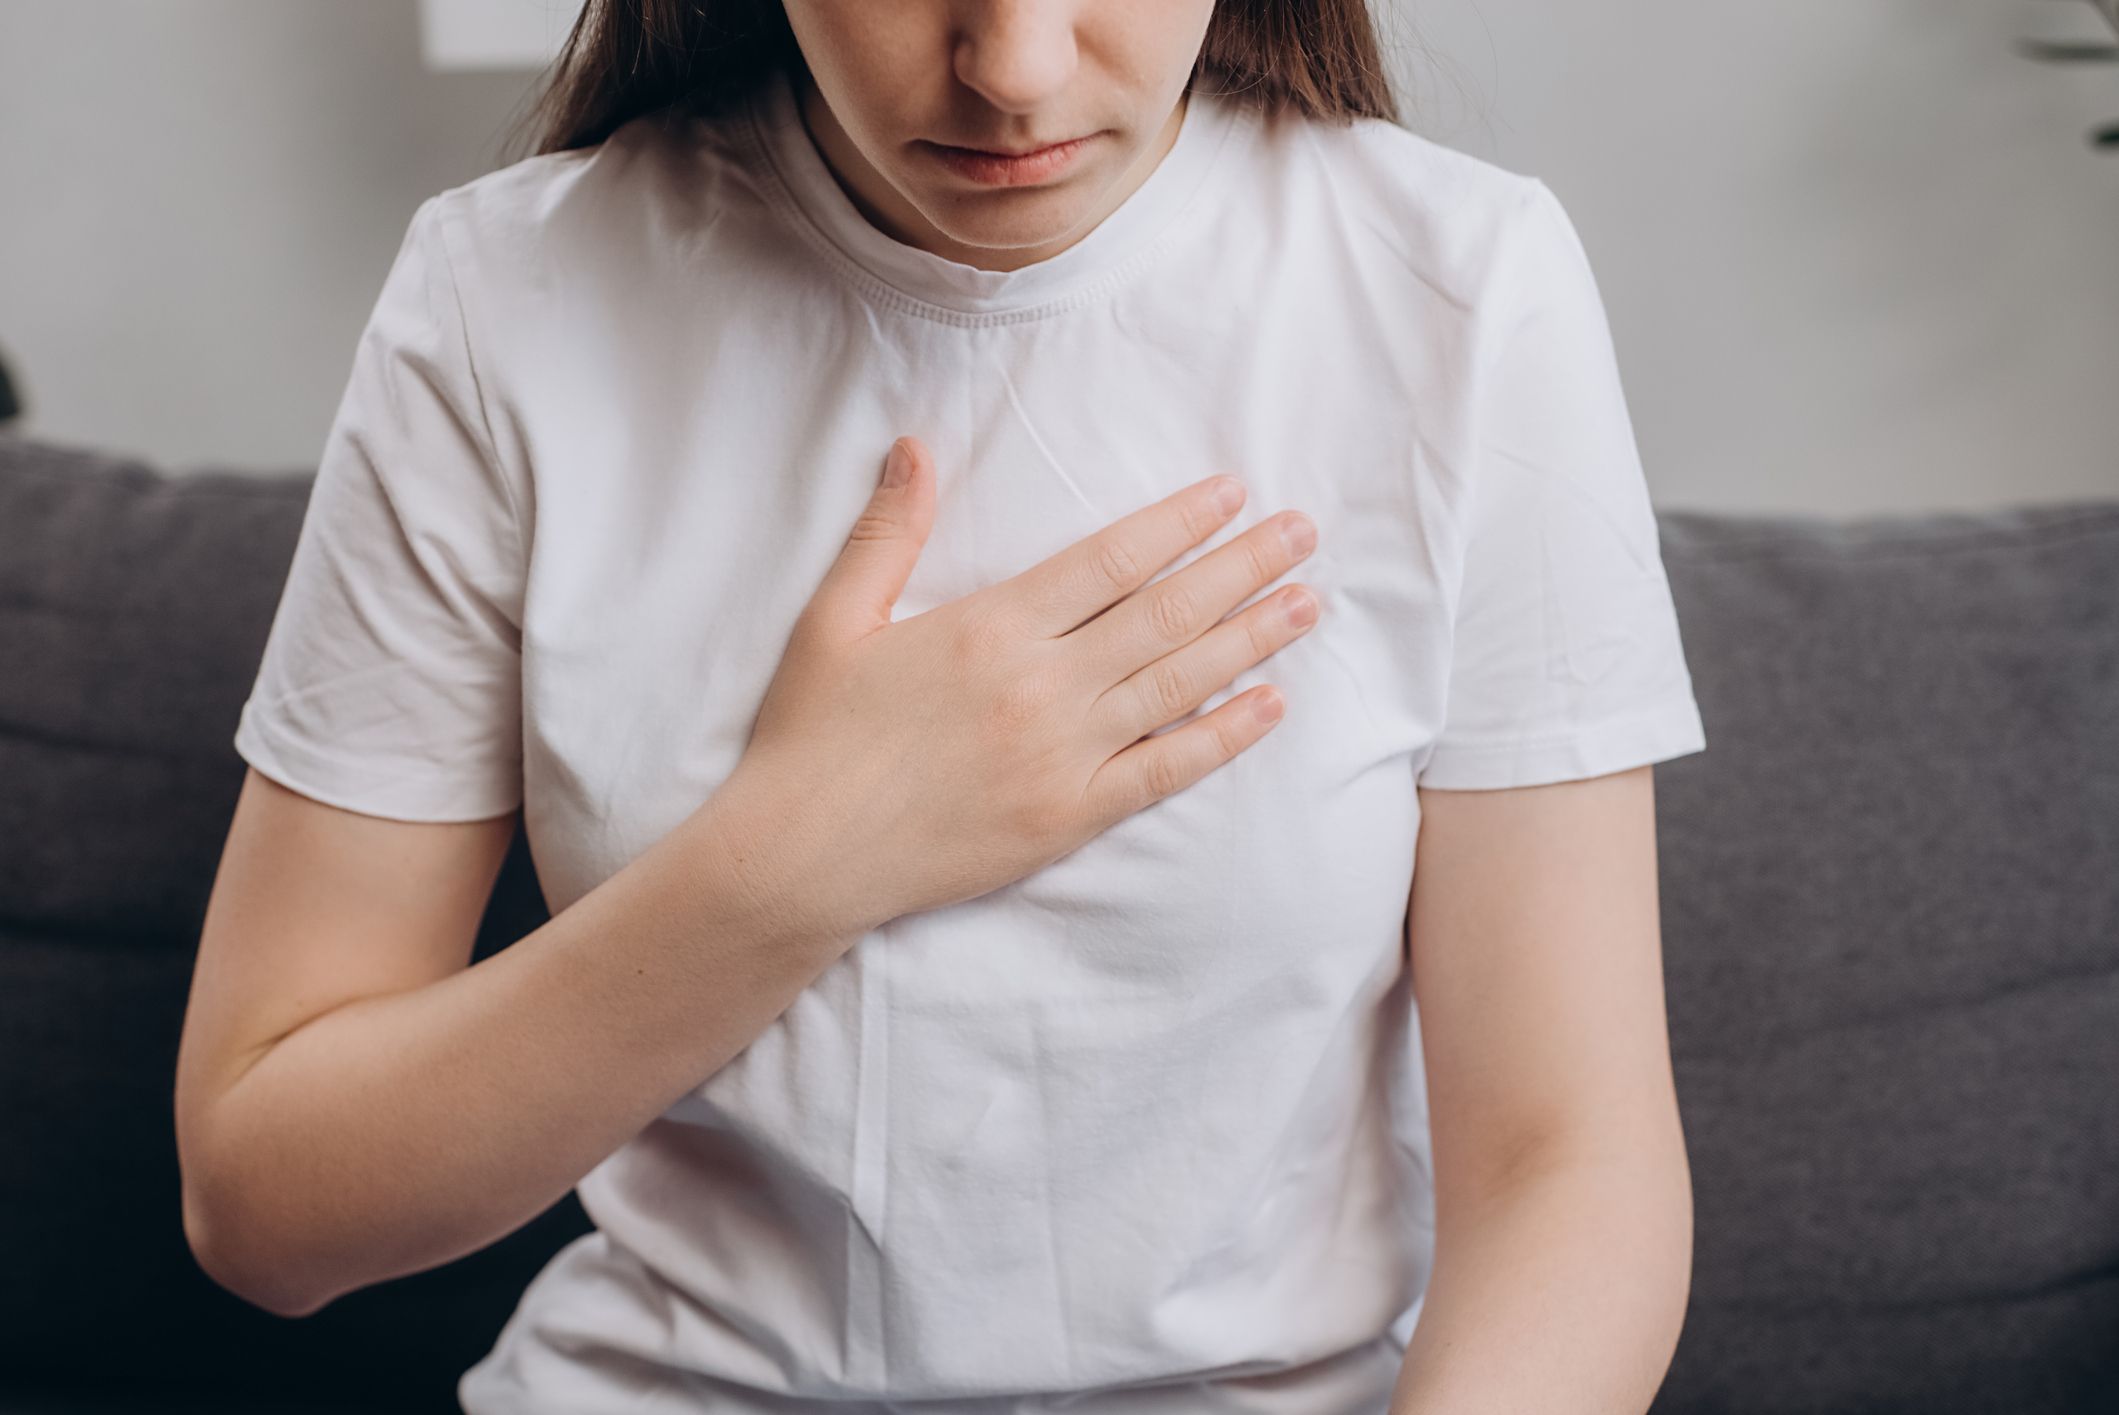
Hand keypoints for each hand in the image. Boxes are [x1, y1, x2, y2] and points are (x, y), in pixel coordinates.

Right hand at [720, 434, 1321, 938]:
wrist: (800, 857)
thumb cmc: (813, 735)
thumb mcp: (836, 619)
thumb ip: (888, 531)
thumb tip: (916, 445)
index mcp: (991, 626)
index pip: (1112, 559)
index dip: (1180, 523)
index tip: (1233, 493)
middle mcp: (1041, 685)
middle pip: (1166, 613)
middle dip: (1243, 567)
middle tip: (1304, 533)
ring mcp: (1062, 756)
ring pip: (1180, 684)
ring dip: (1252, 638)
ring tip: (1309, 603)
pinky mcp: (1068, 817)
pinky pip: (1164, 771)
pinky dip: (1223, 738)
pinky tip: (1270, 706)